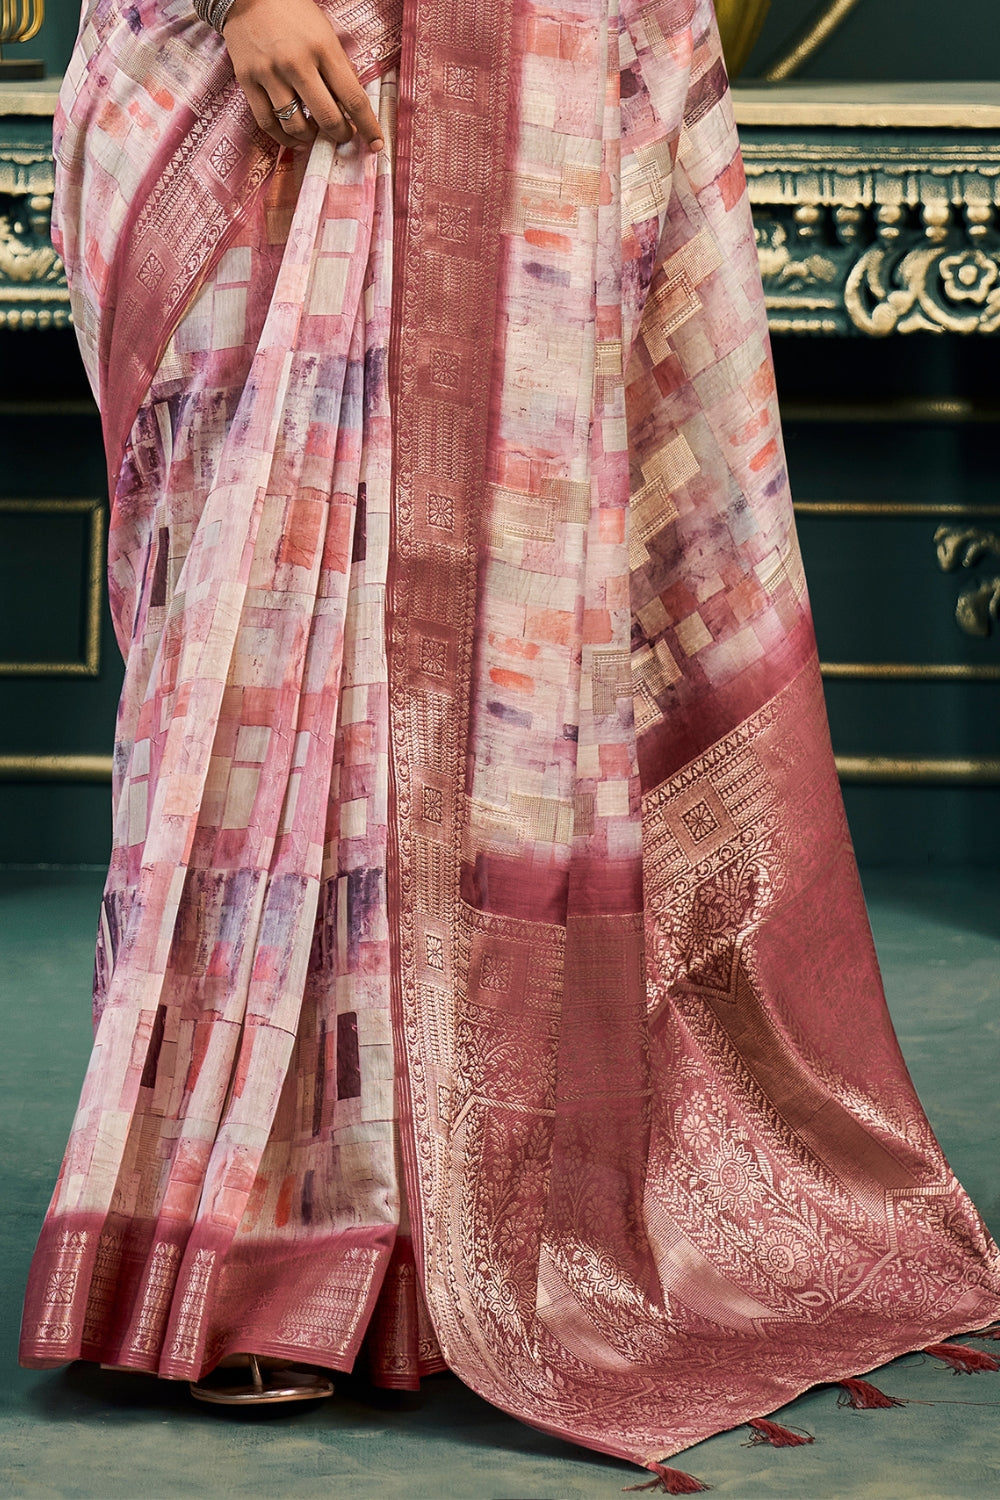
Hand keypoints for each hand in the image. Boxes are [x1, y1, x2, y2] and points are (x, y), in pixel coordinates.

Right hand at [221, 0, 383, 153]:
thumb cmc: (291, 12)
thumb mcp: (324, 32)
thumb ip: (339, 67)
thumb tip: (352, 106)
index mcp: (323, 48)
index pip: (353, 98)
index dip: (368, 127)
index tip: (375, 144)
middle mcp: (297, 63)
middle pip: (327, 118)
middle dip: (340, 134)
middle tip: (343, 135)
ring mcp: (270, 73)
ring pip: (295, 126)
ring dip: (311, 137)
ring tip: (315, 133)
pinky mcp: (248, 80)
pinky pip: (268, 123)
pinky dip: (283, 137)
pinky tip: (294, 136)